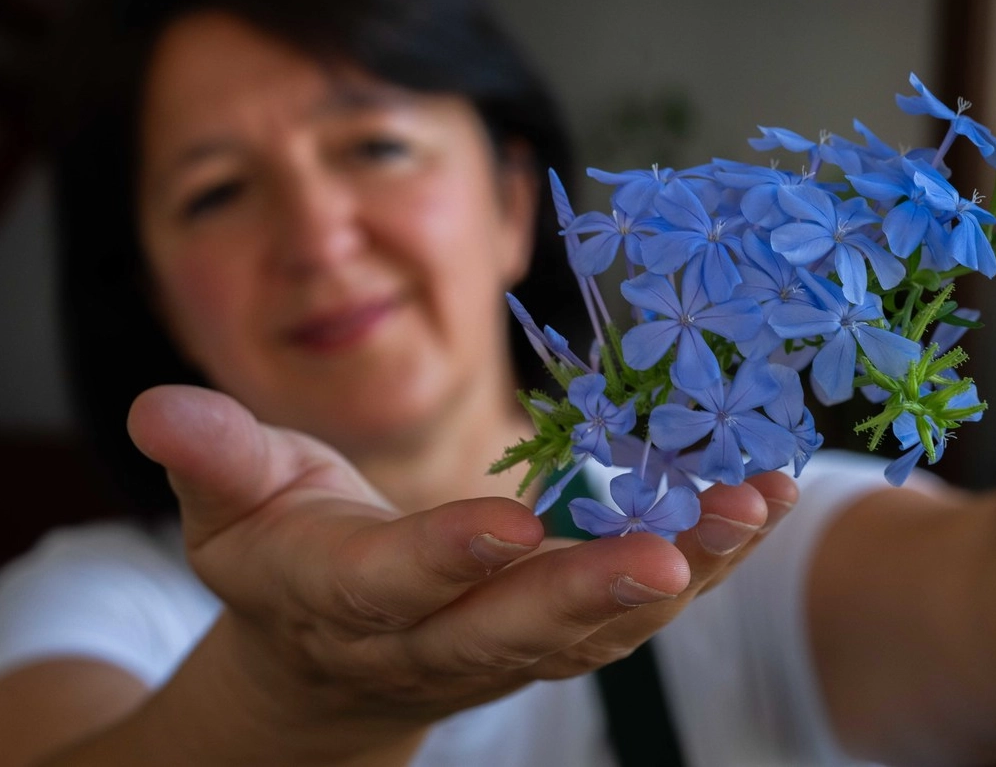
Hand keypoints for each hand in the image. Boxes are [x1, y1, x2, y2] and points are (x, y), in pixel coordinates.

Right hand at [125, 385, 794, 756]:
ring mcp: (509, 641)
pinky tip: (766, 500)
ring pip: (600, 623)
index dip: (446, 559)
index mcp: (342, 596)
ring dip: (687, 569)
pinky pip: (641, 602)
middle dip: (595, 590)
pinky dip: (709, 555)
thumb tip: (159, 407)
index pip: (392, 586)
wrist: (330, 658)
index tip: (510, 524)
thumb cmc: (282, 552)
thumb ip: (215, 457)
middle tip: (677, 549)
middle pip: (515, 626)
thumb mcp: (234, 503)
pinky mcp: (564, 627)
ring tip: (755, 505)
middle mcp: (434, 635)